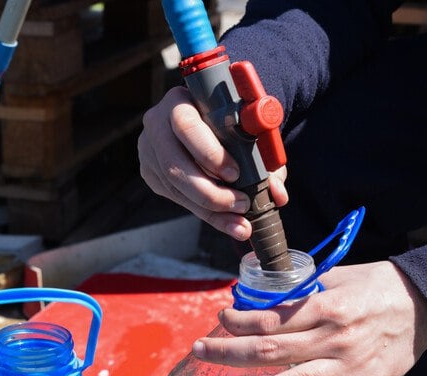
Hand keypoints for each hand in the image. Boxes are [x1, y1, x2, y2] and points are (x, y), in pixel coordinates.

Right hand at [138, 86, 288, 240]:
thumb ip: (266, 158)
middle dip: (210, 193)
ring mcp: (150, 151)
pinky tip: (226, 221)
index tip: (235, 174)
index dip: (209, 154)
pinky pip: (175, 197)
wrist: (206, 120)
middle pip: (174, 166)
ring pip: (175, 188)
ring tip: (240, 222)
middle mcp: (156, 125)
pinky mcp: (151, 173)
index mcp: (179, 102)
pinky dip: (203, 212)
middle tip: (241, 204)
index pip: (186, 126)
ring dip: (210, 210)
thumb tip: (277, 194)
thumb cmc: (228, 121)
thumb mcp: (247, 129)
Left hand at [191, 261, 426, 375]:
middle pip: (271, 351)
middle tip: (199, 353)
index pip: (271, 319)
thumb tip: (260, 297)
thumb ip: (301, 291)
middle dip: (230, 353)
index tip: (220, 320)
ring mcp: (349, 369)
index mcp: (324, 307)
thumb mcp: (337, 276)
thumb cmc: (377, 285)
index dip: (240, 321)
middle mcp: (332, 339)